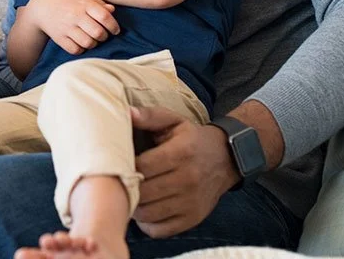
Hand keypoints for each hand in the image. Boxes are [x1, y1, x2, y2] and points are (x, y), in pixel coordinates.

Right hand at [26, 0, 118, 54]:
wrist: (40, 7)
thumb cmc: (66, 0)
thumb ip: (97, 3)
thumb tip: (112, 10)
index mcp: (83, 3)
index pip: (104, 16)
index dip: (113, 26)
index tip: (115, 30)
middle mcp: (75, 16)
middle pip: (98, 32)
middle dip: (104, 36)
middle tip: (103, 35)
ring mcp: (66, 28)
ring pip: (88, 43)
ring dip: (94, 43)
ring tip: (93, 39)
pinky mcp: (59, 38)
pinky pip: (75, 50)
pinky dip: (81, 49)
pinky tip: (81, 43)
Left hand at [131, 106, 238, 237]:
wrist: (225, 159)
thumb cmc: (191, 139)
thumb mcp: (173, 120)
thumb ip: (149, 116)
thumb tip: (126, 113)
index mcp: (180, 153)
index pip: (142, 167)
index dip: (124, 166)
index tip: (118, 163)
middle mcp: (188, 180)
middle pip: (143, 192)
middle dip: (126, 188)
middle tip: (118, 182)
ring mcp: (191, 203)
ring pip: (148, 214)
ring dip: (133, 206)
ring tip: (129, 194)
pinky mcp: (193, 219)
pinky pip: (160, 230)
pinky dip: (147, 223)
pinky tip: (145, 209)